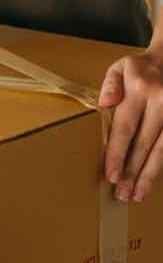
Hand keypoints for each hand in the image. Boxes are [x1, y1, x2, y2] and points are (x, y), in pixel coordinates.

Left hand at [99, 49, 162, 201]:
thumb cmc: (140, 69)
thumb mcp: (120, 67)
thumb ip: (110, 85)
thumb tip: (104, 104)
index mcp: (141, 88)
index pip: (126, 126)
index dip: (118, 153)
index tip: (111, 175)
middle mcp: (162, 101)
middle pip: (144, 143)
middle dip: (132, 171)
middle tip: (122, 194)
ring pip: (162, 149)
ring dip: (149, 175)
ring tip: (137, 195)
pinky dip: (160, 165)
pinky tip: (151, 180)